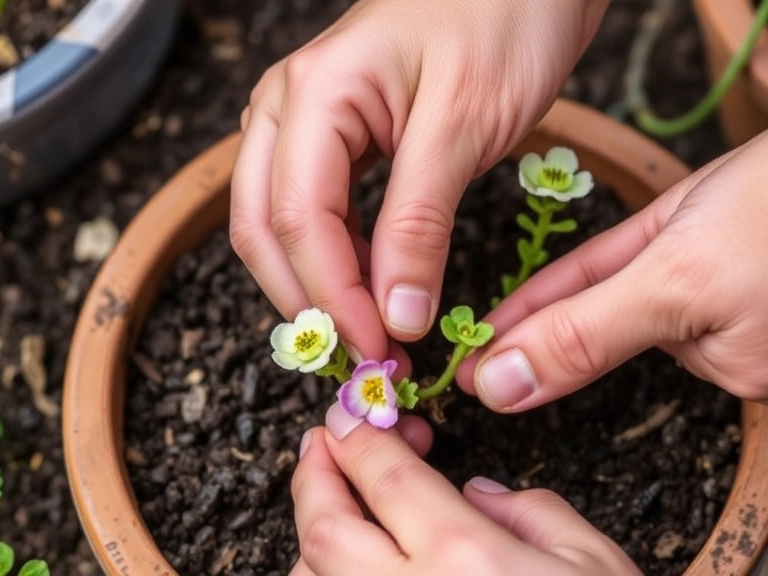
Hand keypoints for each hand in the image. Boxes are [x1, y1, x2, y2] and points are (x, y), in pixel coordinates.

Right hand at [231, 0, 606, 363]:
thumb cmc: (503, 18)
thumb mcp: (463, 126)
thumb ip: (419, 225)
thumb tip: (394, 315)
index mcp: (311, 95)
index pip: (299, 221)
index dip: (333, 298)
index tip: (379, 352)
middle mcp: (288, 107)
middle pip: (265, 229)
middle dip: (309, 302)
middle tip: (364, 360)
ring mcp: (306, 120)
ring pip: (280, 224)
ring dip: (315, 287)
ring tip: (366, 337)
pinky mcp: (338, 136)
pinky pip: (316, 209)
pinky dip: (337, 258)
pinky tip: (370, 290)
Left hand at [289, 405, 641, 575]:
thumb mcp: (592, 560)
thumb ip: (529, 511)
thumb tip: (474, 494)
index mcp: (467, 559)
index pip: (385, 477)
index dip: (358, 438)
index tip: (352, 418)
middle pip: (323, 528)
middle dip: (313, 476)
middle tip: (325, 446)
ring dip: (314, 534)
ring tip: (340, 507)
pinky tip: (351, 567)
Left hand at [457, 77, 767, 417]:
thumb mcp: (677, 270)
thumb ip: (583, 331)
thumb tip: (502, 387)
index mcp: (744, 373)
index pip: (610, 343)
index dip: (539, 328)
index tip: (480, 340)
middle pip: (650, 309)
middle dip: (606, 277)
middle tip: (558, 265)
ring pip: (688, 275)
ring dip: (661, 244)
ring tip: (692, 214)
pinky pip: (725, 251)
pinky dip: (700, 228)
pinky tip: (720, 207)